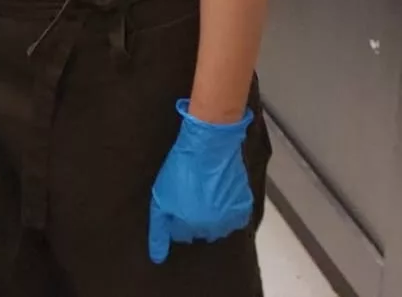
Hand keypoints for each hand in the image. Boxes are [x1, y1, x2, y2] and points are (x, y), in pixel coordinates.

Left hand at [148, 100, 254, 264]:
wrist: (210, 145)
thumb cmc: (182, 167)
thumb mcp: (160, 197)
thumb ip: (159, 228)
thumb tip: (158, 258)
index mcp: (189, 226)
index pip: (180, 235)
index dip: (175, 218)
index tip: (176, 203)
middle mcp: (211, 228)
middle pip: (199, 232)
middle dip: (193, 219)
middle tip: (191, 196)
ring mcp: (229, 219)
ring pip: (218, 227)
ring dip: (212, 216)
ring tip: (206, 194)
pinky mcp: (243, 207)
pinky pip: (235, 218)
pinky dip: (228, 210)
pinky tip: (220, 195)